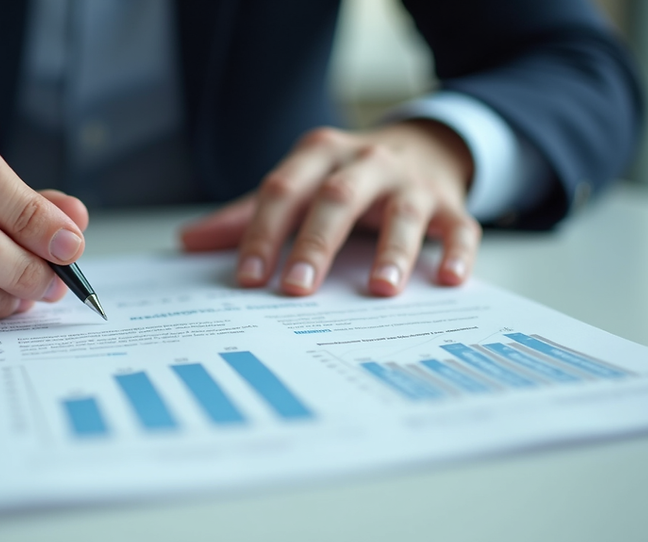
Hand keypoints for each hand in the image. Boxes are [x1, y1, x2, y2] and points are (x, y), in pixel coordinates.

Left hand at [180, 120, 480, 295]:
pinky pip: (460, 227)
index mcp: (319, 155)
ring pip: (403, 213)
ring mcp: (411, 183)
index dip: (263, 234)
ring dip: (393, 250)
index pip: (284, 190)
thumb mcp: (297, 183)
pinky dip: (457, 252)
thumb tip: (187, 242)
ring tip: (380, 289)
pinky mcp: (449, 204)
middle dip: (316, 244)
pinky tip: (450, 279)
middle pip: (337, 199)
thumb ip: (247, 214)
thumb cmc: (345, 176)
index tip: (248, 278)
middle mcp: (366, 162)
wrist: (421, 145)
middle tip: (296, 289)